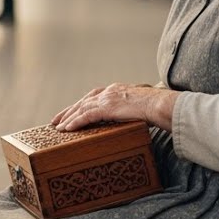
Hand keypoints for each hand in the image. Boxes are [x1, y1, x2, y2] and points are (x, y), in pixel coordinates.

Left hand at [50, 82, 172, 131]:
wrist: (161, 104)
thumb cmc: (156, 107)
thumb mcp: (140, 106)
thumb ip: (131, 110)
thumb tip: (133, 117)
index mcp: (116, 90)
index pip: (92, 96)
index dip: (80, 105)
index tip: (71, 112)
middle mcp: (109, 92)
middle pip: (83, 101)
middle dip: (69, 111)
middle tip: (56, 121)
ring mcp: (108, 98)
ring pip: (82, 109)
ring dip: (68, 118)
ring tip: (58, 128)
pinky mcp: (108, 107)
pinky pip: (86, 116)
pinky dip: (75, 122)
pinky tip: (67, 128)